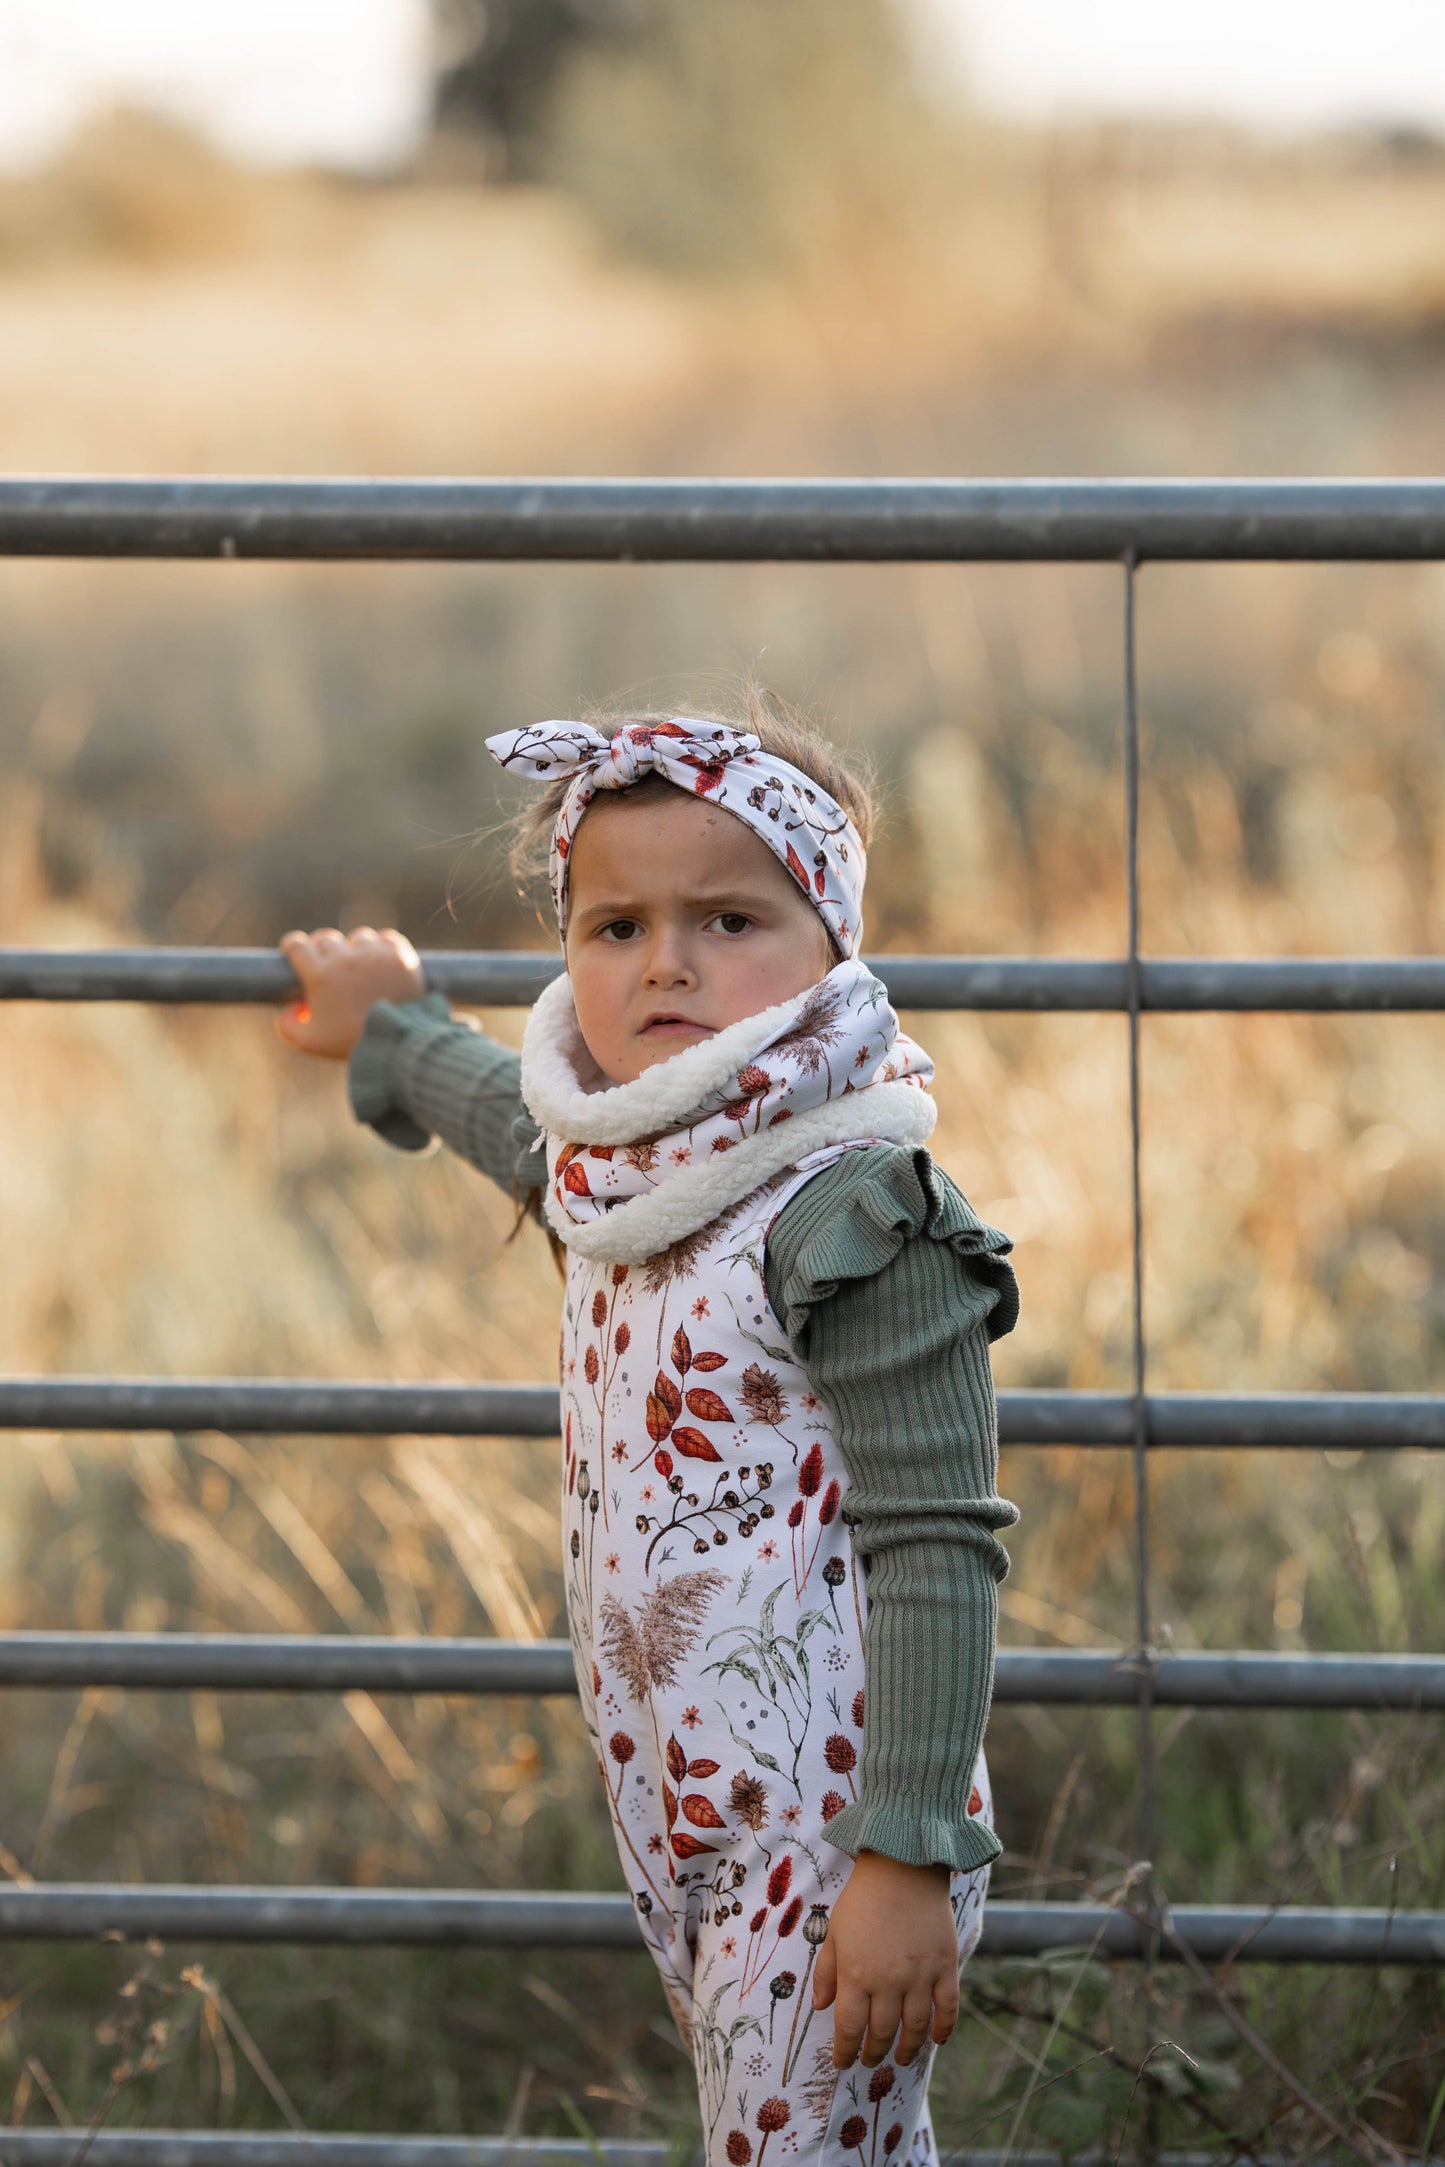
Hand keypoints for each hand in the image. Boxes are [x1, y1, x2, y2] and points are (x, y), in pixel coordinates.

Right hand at [275, 926, 425, 1061]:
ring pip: (357, 938)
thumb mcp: (308, 1041)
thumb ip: (287, 1025)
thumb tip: (291, 1006)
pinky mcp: (400, 955)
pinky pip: (385, 938)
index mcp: (320, 974)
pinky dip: (381, 947)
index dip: (293, 948)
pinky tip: (378, 961)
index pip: (296, 943)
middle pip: (325, 939)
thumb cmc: (349, 1041)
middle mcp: (346, 958)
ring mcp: (375, 954)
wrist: (397, 1042)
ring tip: (356, 969)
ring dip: (354, 949)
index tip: (296, 955)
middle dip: (321, 951)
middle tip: (327, 969)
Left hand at [812, 1851, 956, 2070]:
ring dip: (907, 2050)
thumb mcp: (834, 1931)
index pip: (849, 2028)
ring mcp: (920, 1976)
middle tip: (869, 2060)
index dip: (845, 2051)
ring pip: (915, 2029)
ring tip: (901, 2058)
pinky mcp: (945, 1966)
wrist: (903, 1865)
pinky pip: (948, 2009)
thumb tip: (820, 2006)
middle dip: (873, 2052)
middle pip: (882, 2033)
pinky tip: (937, 2040)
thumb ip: (826, 1972)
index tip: (843, 2062)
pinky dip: (943, 2029)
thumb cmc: (863, 1897)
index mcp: (857, 1974)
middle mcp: (889, 1982)